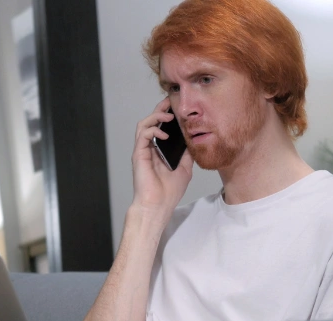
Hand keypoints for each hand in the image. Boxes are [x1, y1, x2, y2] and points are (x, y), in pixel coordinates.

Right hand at [132, 98, 194, 215]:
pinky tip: (164, 134)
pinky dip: (153, 130)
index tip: (177, 108)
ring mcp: (143, 151)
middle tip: (170, 102)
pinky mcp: (138, 154)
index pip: (161, 127)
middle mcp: (149, 149)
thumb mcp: (185, 168)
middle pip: (151, 122)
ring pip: (144, 124)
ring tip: (168, 116)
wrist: (158, 205)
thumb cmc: (169, 192)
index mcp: (159, 151)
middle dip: (160, 110)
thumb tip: (194, 139)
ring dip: (155, 116)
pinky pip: (143, 135)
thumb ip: (187, 153)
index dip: (168, 116)